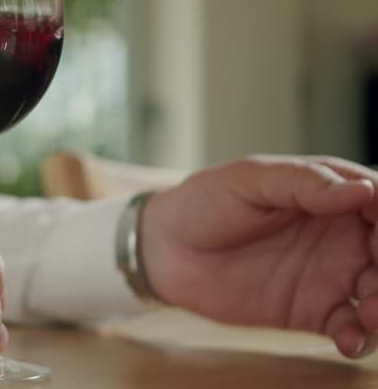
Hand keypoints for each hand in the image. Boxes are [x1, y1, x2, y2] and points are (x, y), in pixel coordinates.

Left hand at [142, 155, 377, 357]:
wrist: (165, 246)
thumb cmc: (206, 201)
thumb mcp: (250, 180)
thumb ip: (304, 183)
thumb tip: (363, 190)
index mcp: (333, 194)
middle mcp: (343, 234)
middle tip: (376, 283)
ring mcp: (331, 275)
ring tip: (369, 313)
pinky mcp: (312, 311)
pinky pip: (349, 328)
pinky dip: (358, 338)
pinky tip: (348, 341)